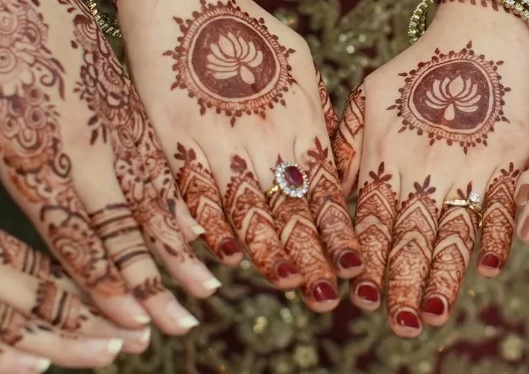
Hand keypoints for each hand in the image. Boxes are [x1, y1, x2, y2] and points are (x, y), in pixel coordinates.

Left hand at [0, 0, 214, 334]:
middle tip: (176, 326)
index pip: (70, 233)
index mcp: (32, 157)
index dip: (98, 279)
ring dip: (174, 250)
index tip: (123, 318)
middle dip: (149, 283)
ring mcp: (108, 131)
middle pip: (119, 231)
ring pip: (148, 203)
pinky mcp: (124, 109)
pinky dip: (177, 201)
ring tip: (204, 289)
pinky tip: (195, 229)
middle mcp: (79, 151)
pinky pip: (157, 165)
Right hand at [111, 0, 353, 310]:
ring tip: (287, 281)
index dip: (338, 232)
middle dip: (311, 256)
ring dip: (268, 251)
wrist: (184, 2)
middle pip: (292, 210)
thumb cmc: (246, 29)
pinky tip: (225, 255)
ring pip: (248, 208)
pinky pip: (194, 193)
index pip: (326, 191)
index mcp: (298, 120)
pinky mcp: (175, 140)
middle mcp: (265, 136)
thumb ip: (316, 117)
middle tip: (328, 296)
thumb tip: (332, 165)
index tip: (354, 267)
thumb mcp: (297, 66)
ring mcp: (219, 140)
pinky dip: (210, 225)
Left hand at [338, 0, 528, 336]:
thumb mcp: (370, 99)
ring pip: (453, 231)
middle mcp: (425, 166)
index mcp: (387, 155)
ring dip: (444, 277)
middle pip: (411, 237)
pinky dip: (498, 238)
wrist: (482, 35)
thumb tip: (331, 195)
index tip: (361, 300)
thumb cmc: (420, 68)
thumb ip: (348, 148)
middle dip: (402, 285)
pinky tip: (489, 269)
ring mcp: (469, 164)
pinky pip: (503, 206)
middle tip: (398, 325)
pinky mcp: (509, 159)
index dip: (367, 263)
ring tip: (433, 314)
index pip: (373, 221)